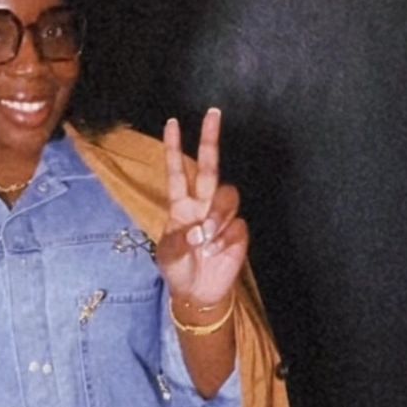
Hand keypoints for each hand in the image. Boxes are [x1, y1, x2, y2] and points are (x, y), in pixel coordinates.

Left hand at [156, 108, 248, 314]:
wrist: (198, 292)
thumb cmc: (178, 269)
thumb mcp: (168, 255)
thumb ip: (179, 240)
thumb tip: (199, 230)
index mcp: (181, 205)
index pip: (177, 171)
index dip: (174, 148)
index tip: (172, 123)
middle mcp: (203, 204)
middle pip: (210, 166)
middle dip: (210, 139)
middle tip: (212, 113)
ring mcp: (222, 216)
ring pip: (228, 196)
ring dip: (217, 215)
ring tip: (206, 239)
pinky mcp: (239, 231)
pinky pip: (237, 225)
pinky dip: (225, 238)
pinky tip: (215, 252)